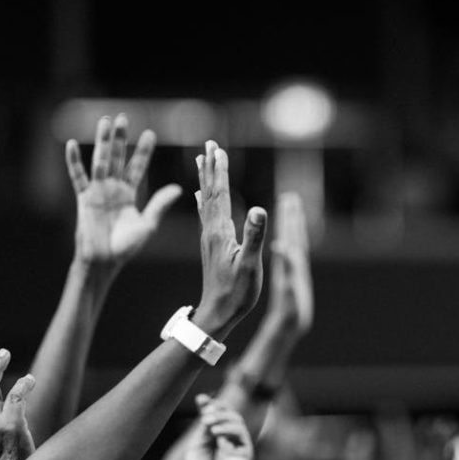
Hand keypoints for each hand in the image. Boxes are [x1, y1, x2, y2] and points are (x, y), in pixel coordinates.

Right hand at [66, 114, 181, 265]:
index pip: (137, 167)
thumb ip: (159, 205)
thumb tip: (178, 188)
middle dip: (121, 138)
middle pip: (118, 158)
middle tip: (124, 117)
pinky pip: (77, 176)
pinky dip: (74, 160)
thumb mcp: (148, 224)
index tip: (150, 133)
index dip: (143, 151)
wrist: (105, 260)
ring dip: (102, 142)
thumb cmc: (126, 246)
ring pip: (101, 160)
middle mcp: (113, 188)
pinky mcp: (84, 198)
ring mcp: (97, 191)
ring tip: (106, 121)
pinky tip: (72, 143)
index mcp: (129, 193)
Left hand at [185, 394, 253, 459]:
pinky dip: (228, 431)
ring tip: (208, 423)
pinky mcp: (247, 452)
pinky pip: (241, 435)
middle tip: (205, 412)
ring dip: (223, 418)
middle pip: (230, 414)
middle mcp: (230, 438)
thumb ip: (203, 430)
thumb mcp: (196, 447)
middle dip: (218, 409)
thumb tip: (209, 411)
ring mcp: (239, 444)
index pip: (218, 415)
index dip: (211, 404)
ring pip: (237, 421)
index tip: (200, 398)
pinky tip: (217, 436)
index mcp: (217, 436)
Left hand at [194, 140, 267, 335]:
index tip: (218, 149)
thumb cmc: (236, 292)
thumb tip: (259, 207)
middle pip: (210, 192)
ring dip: (206, 179)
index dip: (220, 171)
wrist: (217, 314)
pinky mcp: (211, 246)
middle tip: (210, 145)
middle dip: (210, 167)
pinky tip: (199, 196)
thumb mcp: (250, 264)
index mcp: (220, 232)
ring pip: (206, 200)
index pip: (220, 194)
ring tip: (202, 161)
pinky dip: (204, 200)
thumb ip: (254, 236)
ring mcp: (209, 238)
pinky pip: (206, 215)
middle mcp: (211, 230)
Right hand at [267, 193, 313, 332]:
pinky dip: (287, 239)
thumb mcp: (288, 293)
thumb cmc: (290, 312)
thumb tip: (284, 249)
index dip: (290, 222)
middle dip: (292, 218)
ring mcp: (295, 268)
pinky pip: (289, 251)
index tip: (287, 204)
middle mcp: (297, 265)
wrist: (295, 325)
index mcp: (295, 266)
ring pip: (294, 242)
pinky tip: (282, 236)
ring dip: (292, 225)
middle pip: (296, 236)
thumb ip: (288, 272)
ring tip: (289, 209)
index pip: (293, 239)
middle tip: (290, 198)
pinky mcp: (291, 274)